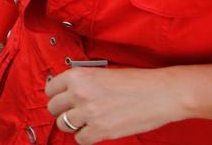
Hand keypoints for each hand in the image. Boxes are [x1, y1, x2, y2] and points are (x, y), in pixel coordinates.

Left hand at [45, 67, 186, 143]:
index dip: (56, 95)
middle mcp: (80, 93)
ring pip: (63, 125)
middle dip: (62, 111)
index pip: (50, 89)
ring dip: (73, 124)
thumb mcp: (104, 73)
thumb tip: (69, 92)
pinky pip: (80, 139)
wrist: (162, 93)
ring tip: (85, 121)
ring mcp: (89, 113)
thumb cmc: (138, 82)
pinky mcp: (101, 130)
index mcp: (79, 76)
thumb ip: (84, 82)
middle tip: (73, 112)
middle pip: (53, 108)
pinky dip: (86, 136)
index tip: (61, 99)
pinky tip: (95, 130)